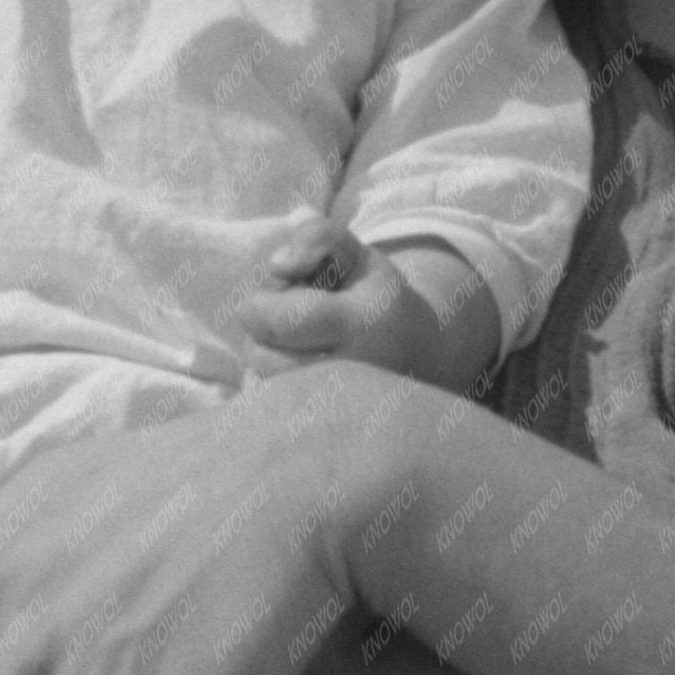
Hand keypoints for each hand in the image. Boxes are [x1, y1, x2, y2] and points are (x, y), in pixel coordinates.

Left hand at [240, 220, 495, 392]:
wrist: (416, 357)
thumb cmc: (372, 297)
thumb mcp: (354, 253)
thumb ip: (315, 236)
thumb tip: (277, 265)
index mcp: (360, 323)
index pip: (276, 320)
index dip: (259, 305)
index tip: (275, 302)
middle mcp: (351, 375)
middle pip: (262, 357)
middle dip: (262, 335)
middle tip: (289, 325)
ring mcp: (340, 413)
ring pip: (264, 388)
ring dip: (267, 363)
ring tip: (297, 350)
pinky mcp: (327, 437)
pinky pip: (271, 416)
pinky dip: (273, 392)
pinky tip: (299, 377)